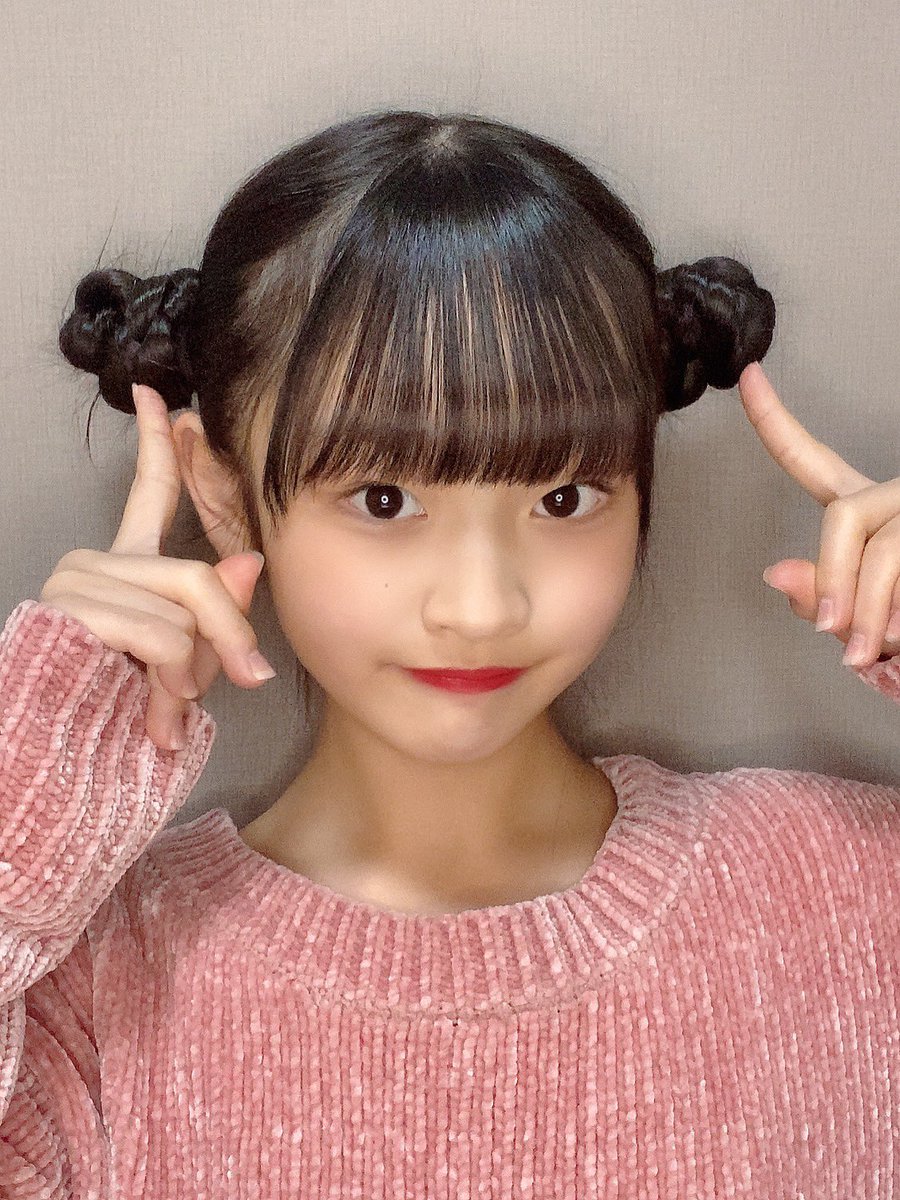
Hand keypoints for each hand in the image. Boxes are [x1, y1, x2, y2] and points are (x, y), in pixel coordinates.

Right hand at [40, 384, 274, 749]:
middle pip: (199, 580)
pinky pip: (164, 636)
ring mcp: (80, 581)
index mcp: (125, 566)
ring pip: (184, 616)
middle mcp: (97, 562)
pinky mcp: (73, 608)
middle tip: (239, 681)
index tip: (157, 392)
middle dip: (227, 640)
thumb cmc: (124, 709)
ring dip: (190, 675)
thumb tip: (249, 561)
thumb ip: (218, 611)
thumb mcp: (189, 660)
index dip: (157, 442)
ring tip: (164, 705)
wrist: (61, 754)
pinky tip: (151, 706)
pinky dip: (172, 680)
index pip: (148, 492)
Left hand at [738, 362, 899, 668]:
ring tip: (869, 649)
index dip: (774, 420)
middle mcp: (897, 495)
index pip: (810, 461)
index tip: (747, 376)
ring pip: (886, 548)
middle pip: (845, 517)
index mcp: (864, 509)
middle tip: (834, 633)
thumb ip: (821, 596)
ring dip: (870, 608)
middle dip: (834, 579)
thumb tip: (773, 573)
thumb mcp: (861, 616)